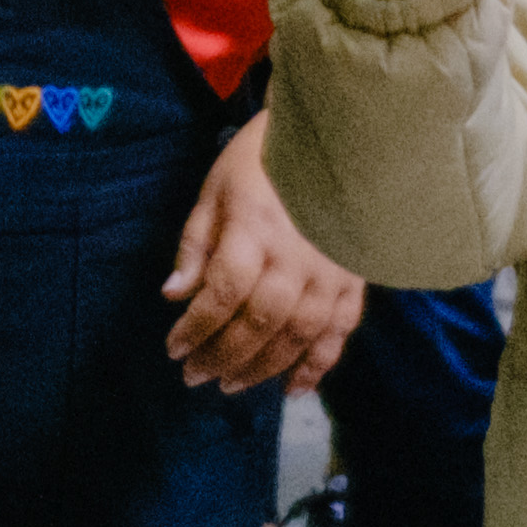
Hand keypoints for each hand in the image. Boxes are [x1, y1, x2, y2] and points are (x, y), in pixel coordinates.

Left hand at [165, 115, 365, 395]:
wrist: (337, 137)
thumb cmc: (264, 159)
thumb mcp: (217, 189)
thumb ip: (196, 244)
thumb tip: (173, 296)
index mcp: (255, 228)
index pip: (223, 293)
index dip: (196, 327)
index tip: (173, 348)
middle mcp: (295, 256)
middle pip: (258, 323)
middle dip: (222, 356)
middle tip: (193, 375)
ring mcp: (330, 271)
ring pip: (297, 335)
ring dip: (262, 368)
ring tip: (230, 384)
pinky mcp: (354, 280)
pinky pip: (339, 332)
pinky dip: (318, 365)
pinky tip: (294, 389)